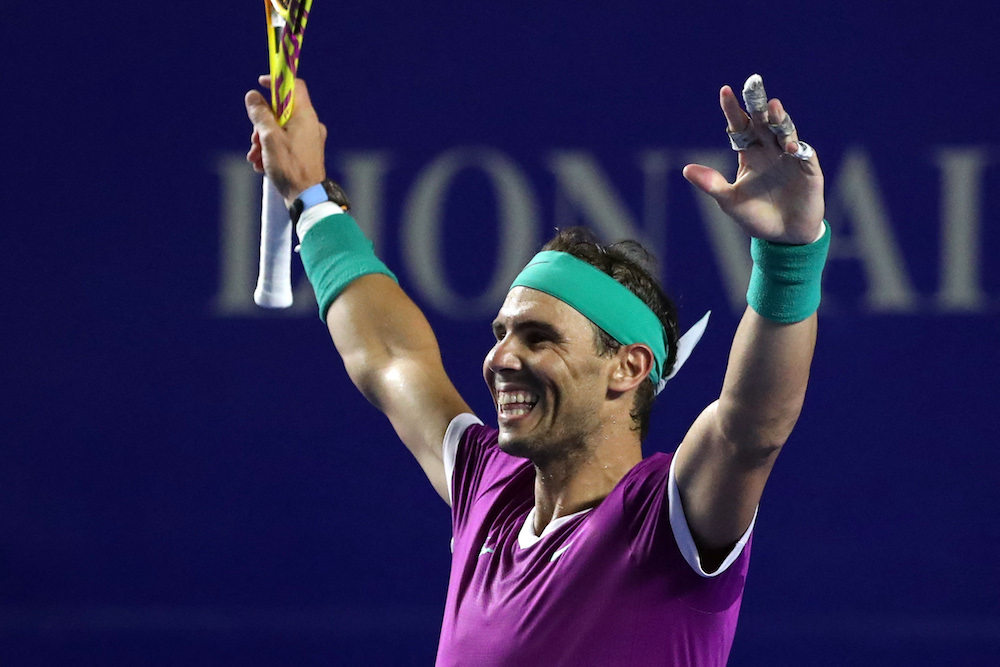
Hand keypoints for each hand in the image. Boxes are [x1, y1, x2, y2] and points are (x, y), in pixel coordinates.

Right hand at [245, 76, 327, 205]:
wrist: (307, 197)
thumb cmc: (290, 167)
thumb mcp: (269, 138)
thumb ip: (260, 114)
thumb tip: (253, 96)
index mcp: (305, 115)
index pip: (294, 86)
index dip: (276, 82)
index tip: (260, 85)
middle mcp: (310, 125)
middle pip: (282, 110)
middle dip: (262, 123)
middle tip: (254, 140)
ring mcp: (309, 140)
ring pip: (281, 129)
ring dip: (263, 140)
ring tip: (255, 157)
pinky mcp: (306, 153)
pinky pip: (286, 143)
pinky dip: (272, 150)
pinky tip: (261, 165)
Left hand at [683, 76, 824, 244]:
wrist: (784, 237)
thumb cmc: (756, 217)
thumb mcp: (730, 202)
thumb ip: (712, 185)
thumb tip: (686, 169)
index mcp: (749, 153)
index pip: (739, 126)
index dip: (733, 109)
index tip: (725, 91)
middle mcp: (769, 149)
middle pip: (762, 121)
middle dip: (758, 103)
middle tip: (753, 82)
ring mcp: (789, 157)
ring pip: (784, 131)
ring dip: (779, 119)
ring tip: (773, 106)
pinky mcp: (808, 169)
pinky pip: (803, 154)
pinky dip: (796, 148)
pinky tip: (787, 146)